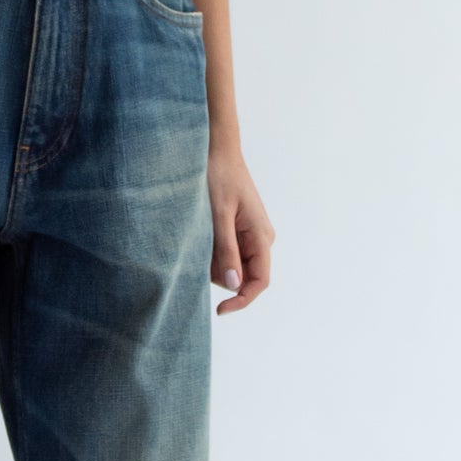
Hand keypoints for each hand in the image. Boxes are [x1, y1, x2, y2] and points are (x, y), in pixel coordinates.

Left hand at [208, 147, 273, 313]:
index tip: (219, 310)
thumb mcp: (218, 214)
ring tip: (200, 231)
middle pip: (241, 276)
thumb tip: (233, 284)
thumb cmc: (217, 176)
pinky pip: (225, 253)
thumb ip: (225, 249)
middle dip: (219, 271)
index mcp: (261, 236)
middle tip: (199, 245)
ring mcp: (249, 235)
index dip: (242, 300)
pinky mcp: (237, 231)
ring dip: (211, 259)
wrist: (215, 150)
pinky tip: (201, 230)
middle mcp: (260, 239)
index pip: (259, 281)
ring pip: (230, 266)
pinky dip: (210, 250)